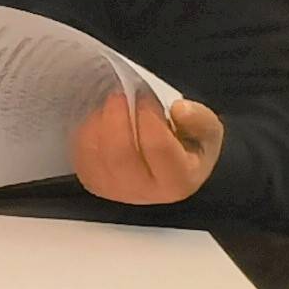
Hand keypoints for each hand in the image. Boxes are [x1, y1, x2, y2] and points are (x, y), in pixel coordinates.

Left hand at [69, 80, 224, 204]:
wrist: (167, 168)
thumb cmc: (189, 147)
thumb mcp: (207, 132)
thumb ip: (200, 120)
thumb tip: (179, 109)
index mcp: (178, 181)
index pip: (157, 147)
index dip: (148, 116)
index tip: (146, 97)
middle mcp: (145, 193)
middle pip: (120, 153)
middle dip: (117, 116)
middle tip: (121, 95)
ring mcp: (114, 190)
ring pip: (95, 153)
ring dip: (100, 122)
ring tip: (113, 105)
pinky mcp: (93, 181)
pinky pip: (81, 153)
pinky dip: (87, 131)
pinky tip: (101, 120)